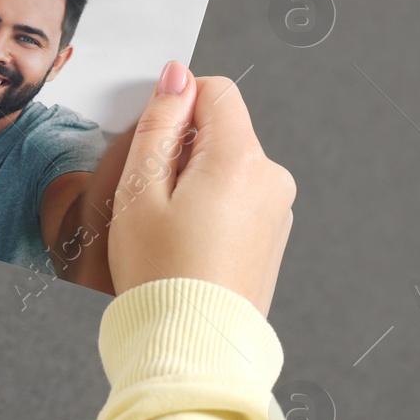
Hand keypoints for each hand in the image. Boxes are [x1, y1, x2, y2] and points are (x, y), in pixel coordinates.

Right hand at [108, 61, 295, 316]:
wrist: (194, 343)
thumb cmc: (161, 273)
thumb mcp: (140, 190)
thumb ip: (159, 124)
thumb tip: (176, 77)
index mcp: (241, 159)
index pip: (215, 91)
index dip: (176, 104)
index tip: (150, 141)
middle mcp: (271, 178)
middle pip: (222, 131)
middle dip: (183, 149)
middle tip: (150, 197)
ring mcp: (278, 210)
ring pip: (228, 166)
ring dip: (196, 182)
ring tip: (168, 228)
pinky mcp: (273, 236)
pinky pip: (239, 199)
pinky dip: (211, 208)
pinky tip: (188, 244)